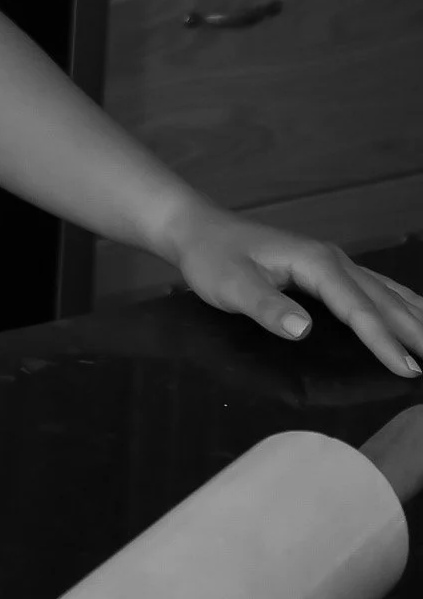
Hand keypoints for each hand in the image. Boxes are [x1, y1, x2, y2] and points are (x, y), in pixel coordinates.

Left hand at [167, 206, 422, 377]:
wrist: (197, 229)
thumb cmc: (212, 258)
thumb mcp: (231, 285)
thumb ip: (266, 307)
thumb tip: (303, 329)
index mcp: (315, 263)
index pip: (358, 308)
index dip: (384, 341)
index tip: (408, 370)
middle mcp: (331, 259)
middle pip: (383, 299)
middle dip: (415, 331)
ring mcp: (331, 261)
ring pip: (385, 291)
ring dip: (414, 316)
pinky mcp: (325, 267)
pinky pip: (373, 287)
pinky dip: (399, 303)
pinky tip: (412, 313)